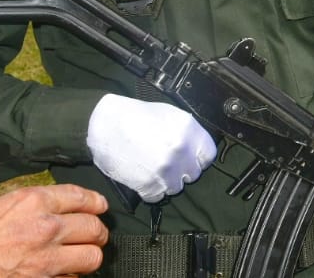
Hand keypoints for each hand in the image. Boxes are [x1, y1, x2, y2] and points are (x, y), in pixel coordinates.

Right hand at [0, 184, 107, 276]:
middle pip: (94, 227)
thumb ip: (29, 204)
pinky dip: (69, 277)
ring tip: (82, 257)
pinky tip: (59, 274)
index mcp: (33, 202)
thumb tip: (51, 205)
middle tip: (93, 236)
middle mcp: (46, 227)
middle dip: (96, 232)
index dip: (95, 203)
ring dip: (88, 257)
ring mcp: (46, 259)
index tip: (100, 207)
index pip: (82, 197)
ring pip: (92, 256)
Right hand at [87, 94, 216, 202]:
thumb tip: (195, 149)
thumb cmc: (137, 116)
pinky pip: (157, 197)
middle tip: (168, 165)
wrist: (105, 124)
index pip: (208, 156)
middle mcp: (181, 152)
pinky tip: (144, 178)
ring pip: (176, 188)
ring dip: (167, 182)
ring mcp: (165, 170)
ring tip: (154, 171)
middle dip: (182, 171)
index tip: (191, 160)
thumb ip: (187, 134)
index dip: (199, 159)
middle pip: (193, 174)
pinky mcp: (148, 185)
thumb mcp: (171, 116)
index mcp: (189, 132)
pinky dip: (151, 191)